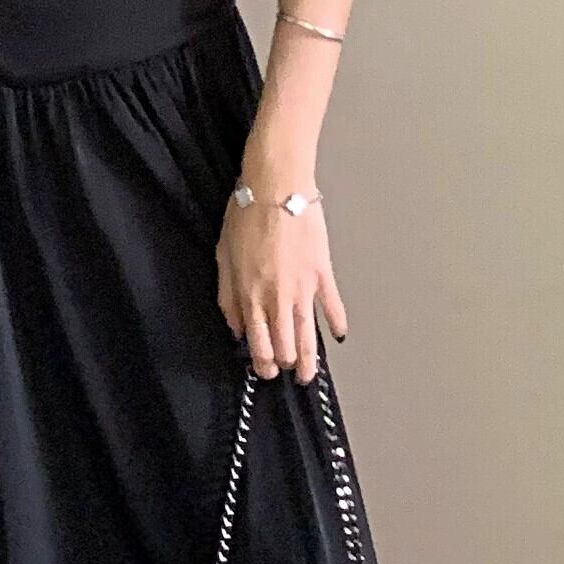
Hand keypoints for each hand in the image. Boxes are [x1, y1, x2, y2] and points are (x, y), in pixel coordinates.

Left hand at [215, 188, 347, 384]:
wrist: (276, 187)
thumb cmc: (246, 215)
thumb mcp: (224, 256)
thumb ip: (228, 296)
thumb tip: (235, 326)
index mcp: (250, 294)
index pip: (258, 343)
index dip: (263, 362)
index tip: (265, 370)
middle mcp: (277, 297)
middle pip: (284, 346)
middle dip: (285, 365)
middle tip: (287, 372)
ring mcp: (302, 288)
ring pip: (308, 336)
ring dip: (309, 360)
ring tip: (310, 375)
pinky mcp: (322, 273)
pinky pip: (332, 305)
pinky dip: (337, 323)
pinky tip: (339, 335)